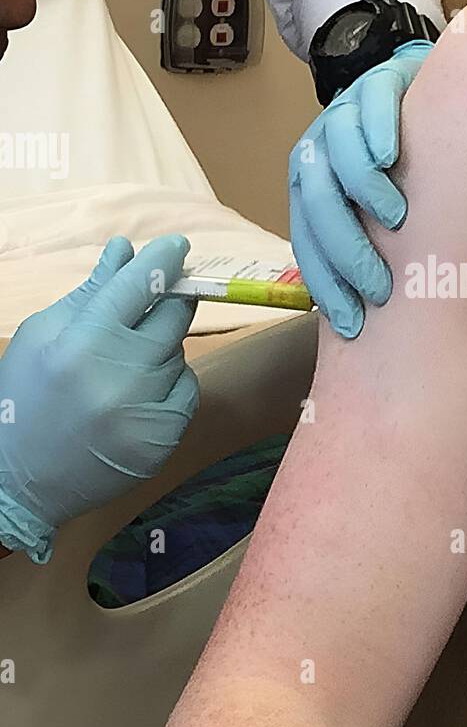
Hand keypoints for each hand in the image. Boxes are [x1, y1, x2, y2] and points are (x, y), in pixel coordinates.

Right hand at [0, 235, 199, 563]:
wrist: (20, 480)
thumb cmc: (25, 398)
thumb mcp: (43, 336)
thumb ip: (90, 292)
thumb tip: (124, 249)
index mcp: (82, 345)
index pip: (139, 287)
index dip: (163, 259)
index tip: (178, 246)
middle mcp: (120, 377)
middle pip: (172, 317)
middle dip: (171, 300)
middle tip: (162, 296)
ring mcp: (146, 413)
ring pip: (179, 353)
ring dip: (161, 348)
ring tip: (123, 365)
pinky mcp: (163, 440)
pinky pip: (187, 390)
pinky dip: (170, 384)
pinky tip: (137, 394)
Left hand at [289, 39, 433, 337]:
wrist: (423, 93)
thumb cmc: (409, 168)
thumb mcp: (385, 211)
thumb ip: (374, 245)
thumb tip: (378, 317)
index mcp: (311, 188)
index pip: (307, 241)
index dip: (326, 283)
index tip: (354, 323)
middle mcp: (319, 151)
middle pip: (317, 203)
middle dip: (345, 250)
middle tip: (380, 286)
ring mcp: (344, 114)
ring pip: (337, 154)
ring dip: (361, 191)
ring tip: (395, 219)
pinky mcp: (376, 84)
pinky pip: (369, 106)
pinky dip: (376, 132)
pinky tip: (391, 157)